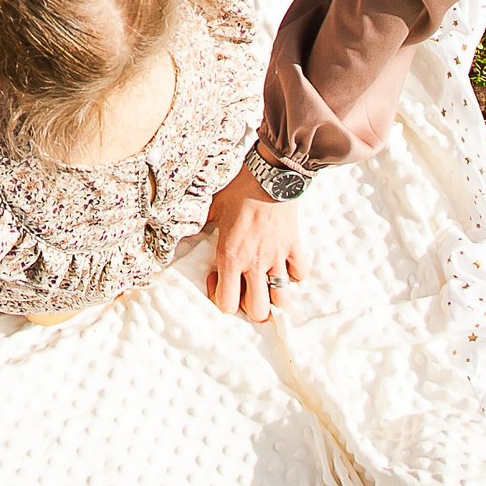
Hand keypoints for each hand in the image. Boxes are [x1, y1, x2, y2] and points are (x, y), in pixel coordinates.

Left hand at [204, 167, 308, 321]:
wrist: (270, 174)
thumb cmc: (238, 189)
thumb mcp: (212, 207)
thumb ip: (199, 226)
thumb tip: (183, 235)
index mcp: (230, 257)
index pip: (227, 304)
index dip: (221, 298)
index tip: (218, 278)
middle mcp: (254, 264)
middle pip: (258, 311)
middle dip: (251, 307)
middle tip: (245, 289)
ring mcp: (277, 258)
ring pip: (282, 300)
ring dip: (274, 295)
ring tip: (266, 282)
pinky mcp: (295, 248)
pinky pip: (301, 274)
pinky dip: (295, 273)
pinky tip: (285, 263)